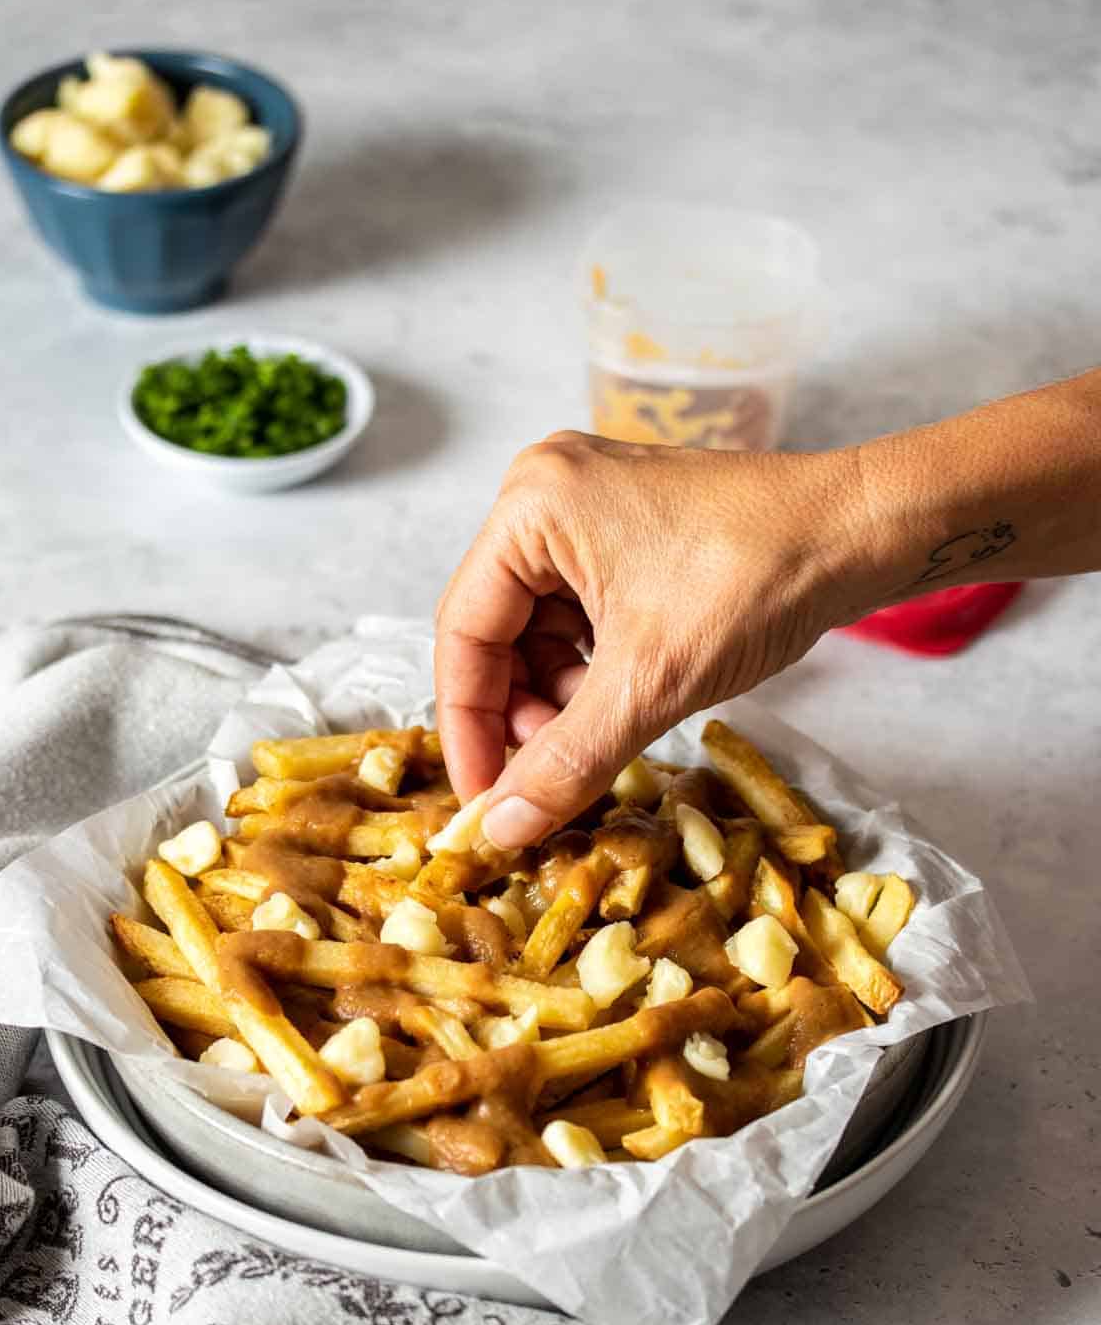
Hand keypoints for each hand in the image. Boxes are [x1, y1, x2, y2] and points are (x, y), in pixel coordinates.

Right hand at [435, 430, 869, 846]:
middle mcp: (546, 494)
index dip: (469, 727)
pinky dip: (592, 672)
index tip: (483, 799)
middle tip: (547, 779)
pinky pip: (580, 617)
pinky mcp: (626, 533)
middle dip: (522, 714)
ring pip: (539, 632)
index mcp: (531, 506)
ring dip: (559, 700)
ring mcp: (588, 510)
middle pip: (497, 632)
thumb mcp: (649, 683)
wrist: (862, 530)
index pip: (463, 631)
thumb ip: (566, 760)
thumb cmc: (759, 578)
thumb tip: (502, 830)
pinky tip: (622, 708)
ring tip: (598, 742)